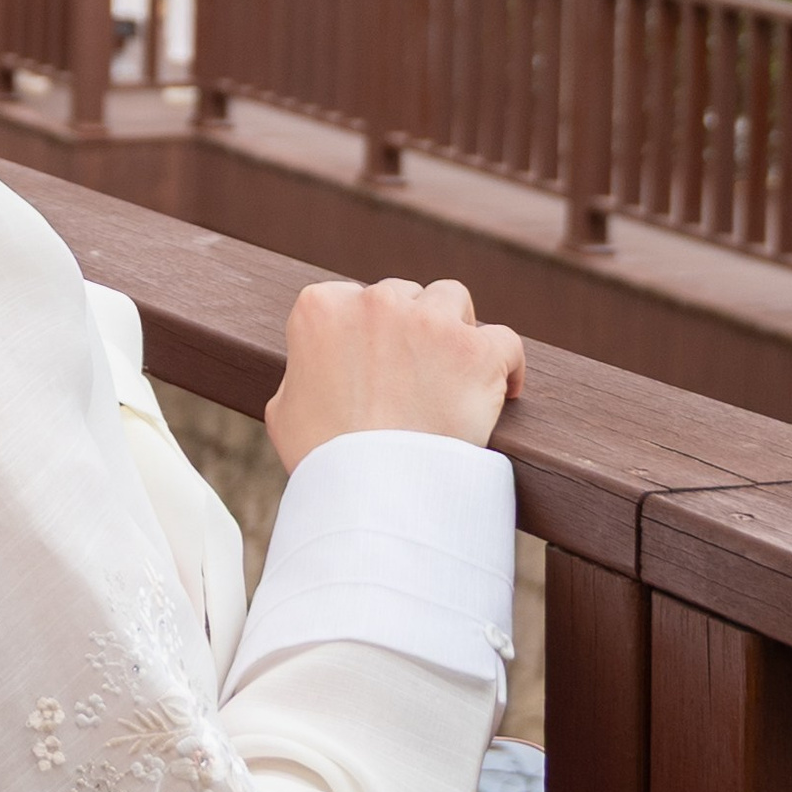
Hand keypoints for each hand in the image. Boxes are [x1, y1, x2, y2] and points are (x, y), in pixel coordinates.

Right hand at [264, 275, 523, 468]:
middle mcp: (375, 301)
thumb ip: (300, 374)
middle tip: (418, 376)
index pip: (356, 298)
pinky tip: (506, 389)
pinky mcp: (476, 350)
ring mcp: (428, 322)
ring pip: (453, 301)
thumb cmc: (323, 460)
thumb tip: (313, 372)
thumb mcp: (284, 410)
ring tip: (458, 372)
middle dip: (411, 329)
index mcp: (321, 308)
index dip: (371, 332)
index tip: (383, 363)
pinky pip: (506, 340)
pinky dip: (507, 364)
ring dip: (455, 330)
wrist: (371, 495)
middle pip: (406, 296)